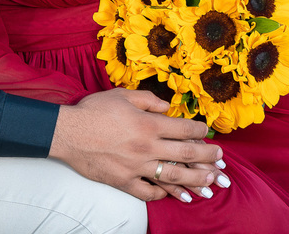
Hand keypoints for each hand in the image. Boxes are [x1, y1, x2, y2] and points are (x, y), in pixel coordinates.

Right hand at [49, 88, 225, 201]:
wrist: (68, 133)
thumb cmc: (94, 110)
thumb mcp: (123, 95)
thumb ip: (149, 100)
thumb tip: (168, 107)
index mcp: (148, 124)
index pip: (184, 128)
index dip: (200, 130)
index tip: (207, 131)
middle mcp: (147, 147)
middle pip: (186, 155)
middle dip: (208, 158)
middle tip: (221, 160)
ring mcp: (136, 167)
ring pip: (173, 177)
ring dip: (195, 180)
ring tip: (210, 183)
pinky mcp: (124, 181)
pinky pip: (148, 192)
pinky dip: (162, 194)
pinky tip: (173, 194)